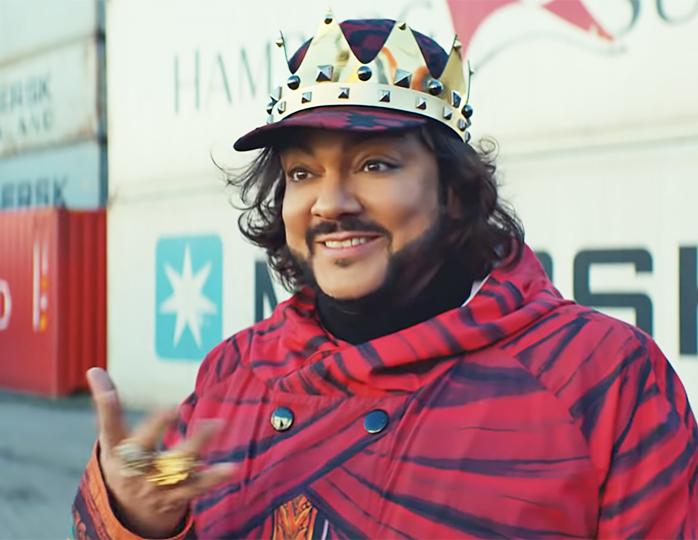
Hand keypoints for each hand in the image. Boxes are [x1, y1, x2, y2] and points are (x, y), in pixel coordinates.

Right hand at [86, 367, 234, 537]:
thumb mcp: (112, 438)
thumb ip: (107, 406)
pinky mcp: (175, 497)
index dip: (108, 409)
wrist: (129, 512)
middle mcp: (134, 469)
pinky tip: (231, 467)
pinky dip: (215, 477)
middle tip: (174, 407)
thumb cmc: (122, 462)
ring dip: (197, 446)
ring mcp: (155, 486)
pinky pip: (197, 487)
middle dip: (158, 428)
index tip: (110, 391)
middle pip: (146, 449)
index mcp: (117, 451)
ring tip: (217, 424)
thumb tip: (93, 370)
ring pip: (176, 467)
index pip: (111, 427)